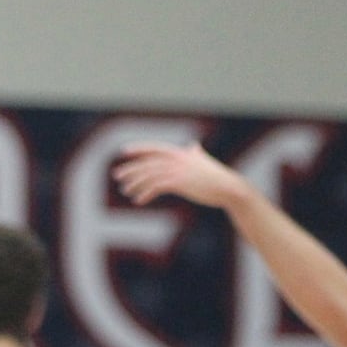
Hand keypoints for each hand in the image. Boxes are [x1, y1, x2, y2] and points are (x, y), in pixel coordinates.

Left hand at [112, 142, 246, 208]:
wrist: (229, 188)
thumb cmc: (217, 178)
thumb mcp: (204, 162)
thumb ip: (196, 153)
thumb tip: (194, 146)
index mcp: (181, 153)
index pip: (154, 148)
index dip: (138, 149)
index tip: (123, 152)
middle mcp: (178, 159)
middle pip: (148, 162)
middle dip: (131, 169)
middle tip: (117, 176)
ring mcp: (178, 170)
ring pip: (150, 175)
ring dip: (135, 183)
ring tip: (126, 191)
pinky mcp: (180, 182)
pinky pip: (156, 187)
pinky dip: (145, 193)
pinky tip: (138, 201)